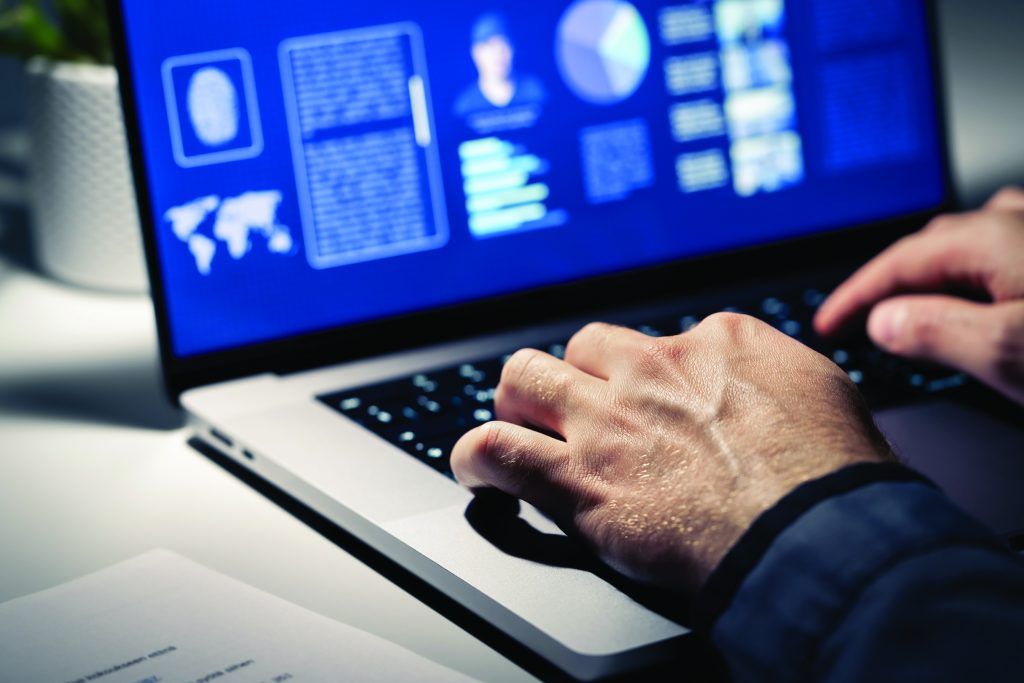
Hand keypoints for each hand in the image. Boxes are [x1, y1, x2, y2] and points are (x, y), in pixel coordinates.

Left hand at [451, 317, 891, 593]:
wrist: (818, 537)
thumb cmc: (834, 479)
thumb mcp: (821, 394)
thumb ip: (775, 378)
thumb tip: (764, 386)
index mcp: (715, 343)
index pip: (656, 341)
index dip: (649, 376)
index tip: (654, 402)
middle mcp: (652, 370)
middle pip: (583, 348)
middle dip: (576, 374)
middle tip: (578, 405)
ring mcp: (609, 422)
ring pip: (526, 379)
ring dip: (519, 400)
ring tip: (518, 420)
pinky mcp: (580, 480)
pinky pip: (498, 452)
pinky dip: (477, 456)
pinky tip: (478, 466)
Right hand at [815, 186, 1023, 405]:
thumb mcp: (1007, 350)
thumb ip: (937, 332)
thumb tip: (884, 321)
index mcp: (991, 238)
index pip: (897, 263)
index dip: (854, 296)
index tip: (826, 325)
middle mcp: (1017, 223)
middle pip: (933, 250)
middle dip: (891, 285)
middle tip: (860, 323)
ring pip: (973, 248)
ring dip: (936, 276)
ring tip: (917, 307)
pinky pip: (1006, 253)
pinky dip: (978, 273)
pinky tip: (986, 291)